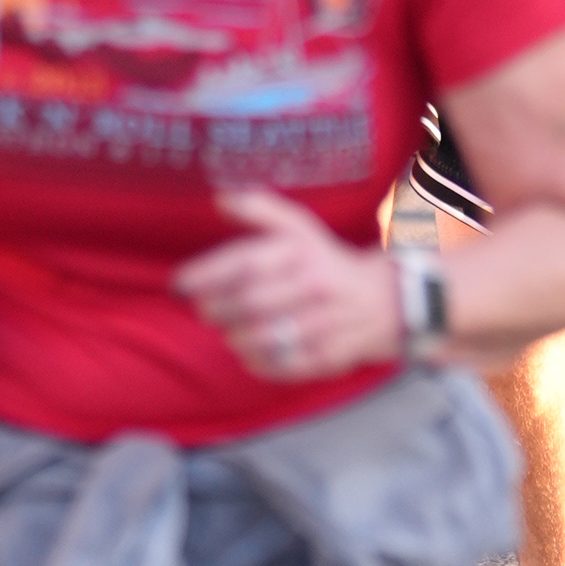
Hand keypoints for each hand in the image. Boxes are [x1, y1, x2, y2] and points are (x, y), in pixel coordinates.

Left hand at [171, 188, 406, 377]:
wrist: (385, 299)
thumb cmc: (324, 262)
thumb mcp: (299, 227)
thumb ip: (260, 210)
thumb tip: (220, 199)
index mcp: (304, 251)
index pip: (246, 263)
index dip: (206, 274)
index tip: (179, 284)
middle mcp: (317, 285)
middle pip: (251, 304)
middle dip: (216, 309)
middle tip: (205, 310)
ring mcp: (327, 323)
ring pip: (264, 338)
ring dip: (235, 337)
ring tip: (229, 331)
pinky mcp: (331, 356)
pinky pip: (284, 366)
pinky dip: (258, 363)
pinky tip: (250, 352)